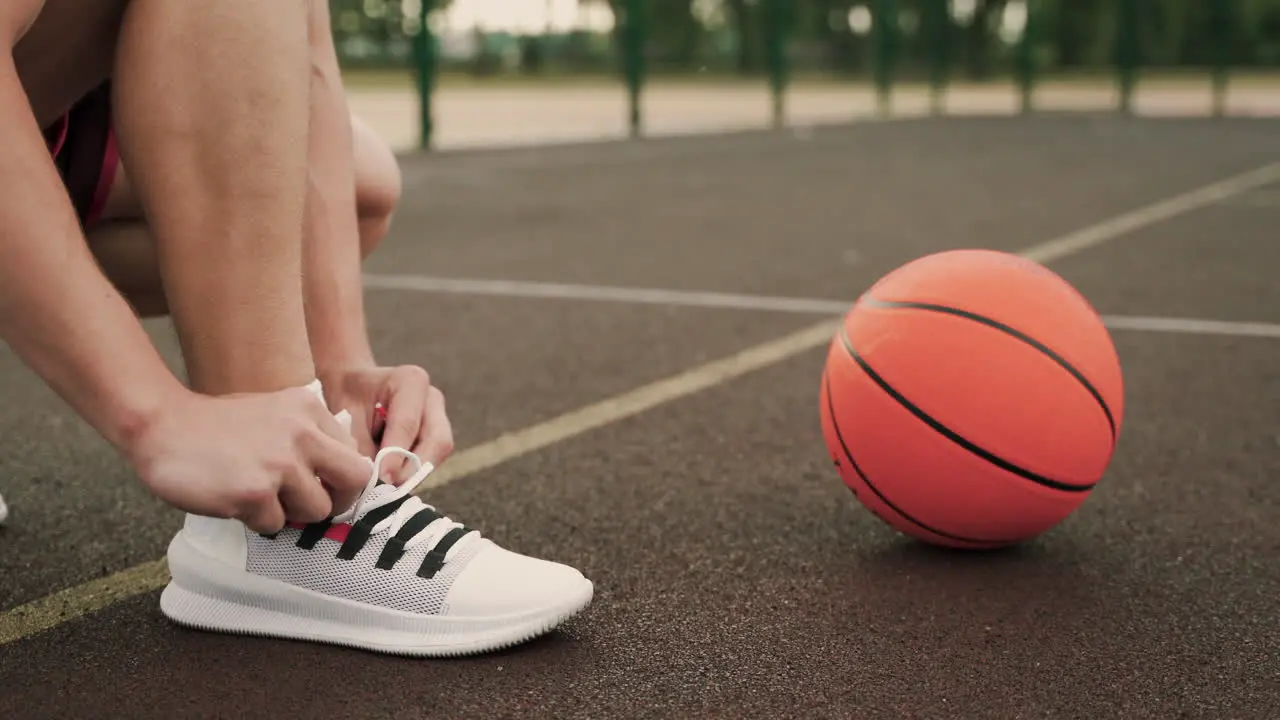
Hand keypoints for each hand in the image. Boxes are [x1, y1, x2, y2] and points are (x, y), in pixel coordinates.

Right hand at [125, 386, 371, 532]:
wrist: (161, 425)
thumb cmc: (218, 426)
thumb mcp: (275, 412)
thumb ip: (309, 435)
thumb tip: (344, 474)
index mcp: (309, 408)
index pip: (355, 455)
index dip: (340, 478)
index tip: (321, 485)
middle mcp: (302, 433)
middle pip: (354, 482)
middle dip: (338, 500)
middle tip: (311, 504)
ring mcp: (280, 463)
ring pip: (316, 510)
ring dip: (291, 514)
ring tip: (261, 498)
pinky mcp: (255, 492)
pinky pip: (275, 524)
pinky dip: (257, 520)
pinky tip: (235, 499)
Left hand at [320, 364, 453, 483]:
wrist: (352, 387)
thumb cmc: (346, 396)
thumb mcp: (345, 417)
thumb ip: (361, 447)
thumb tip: (374, 482)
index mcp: (410, 381)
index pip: (408, 424)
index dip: (396, 455)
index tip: (381, 479)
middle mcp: (432, 399)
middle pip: (438, 441)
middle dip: (414, 469)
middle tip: (387, 489)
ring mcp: (439, 417)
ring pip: (438, 453)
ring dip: (414, 473)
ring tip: (385, 486)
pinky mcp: (436, 435)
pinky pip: (431, 459)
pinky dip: (412, 472)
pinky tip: (390, 479)